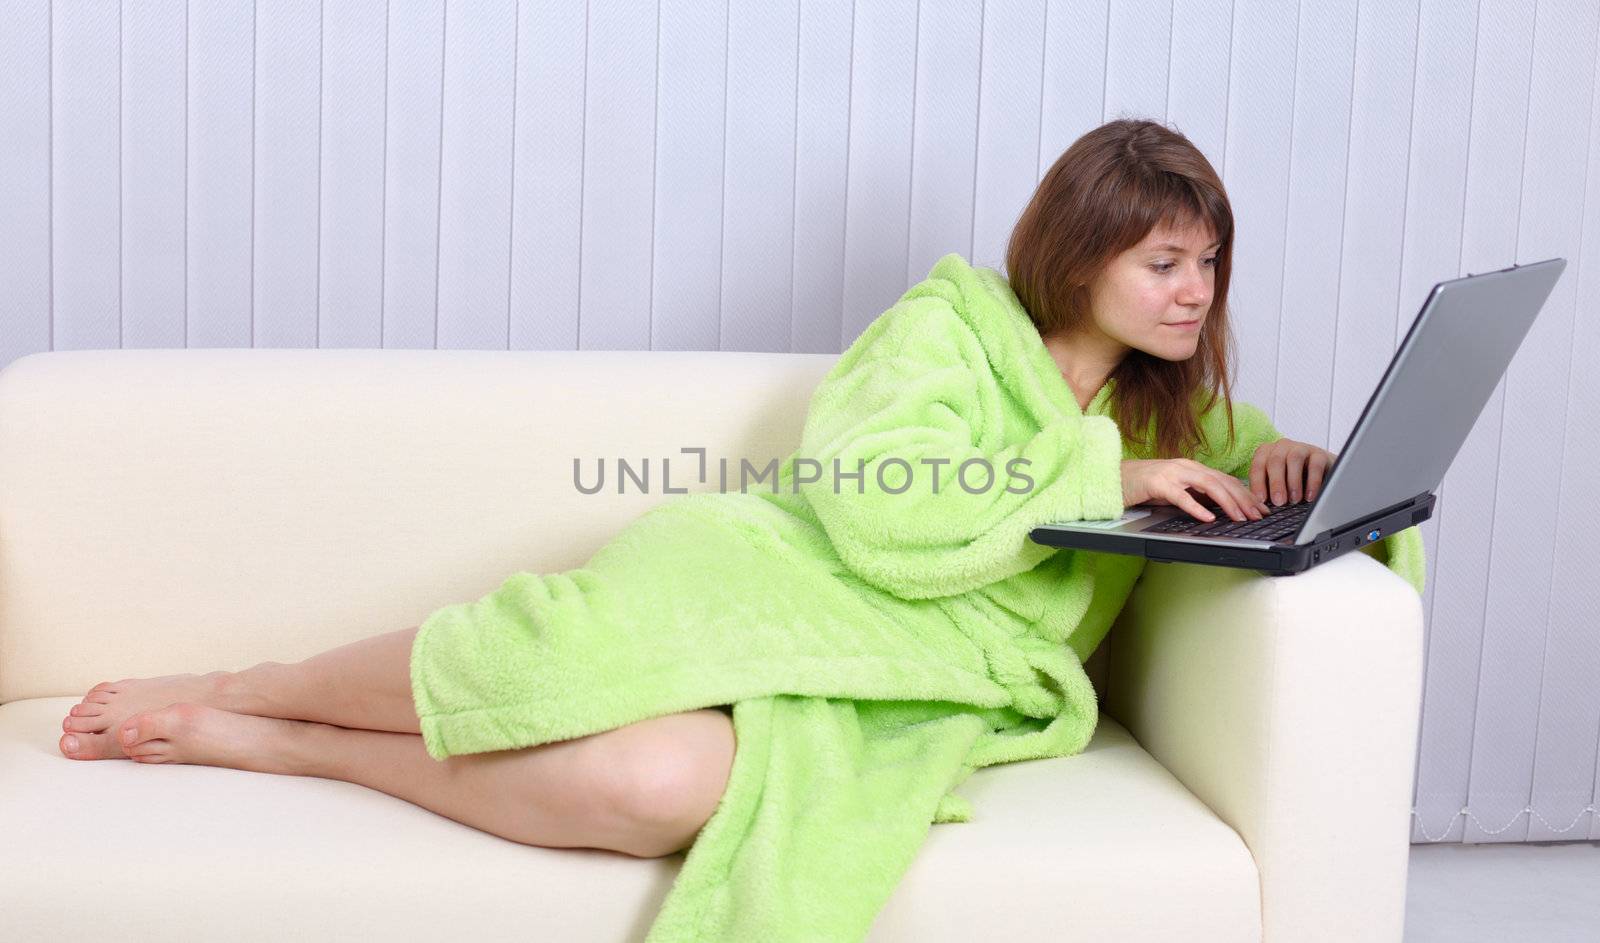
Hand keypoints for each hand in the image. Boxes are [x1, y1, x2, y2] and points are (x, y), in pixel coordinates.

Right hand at [1121, 458, 1271, 522]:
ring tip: (1240, 517)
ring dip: (1227, 502)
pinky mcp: (1157, 483)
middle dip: (1243, 499)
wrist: (1113, 478)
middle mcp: (1186, 467)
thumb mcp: (1175, 490)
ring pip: (1208, 485)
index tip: (1260, 509)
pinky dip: (1196, 507)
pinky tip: (1207, 518)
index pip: (1226, 480)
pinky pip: (1180, 496)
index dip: (1246, 494)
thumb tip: (1218, 509)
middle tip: (1258, 515)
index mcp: (1192, 468)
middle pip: (1222, 481)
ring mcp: (1172, 473)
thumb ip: (1195, 495)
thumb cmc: (1143, 486)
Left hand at [1250, 438, 1336, 505]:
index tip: (1261, 500)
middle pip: (1275, 461)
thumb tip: (1260, 506)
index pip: (1258, 465)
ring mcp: (1301, 448)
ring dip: (1293, 482)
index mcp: (1266, 452)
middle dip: (1276, 483)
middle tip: (1278, 502)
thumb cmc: (1291, 480)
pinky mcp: (1320, 454)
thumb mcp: (1275, 484)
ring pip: (1294, 459)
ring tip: (1294, 500)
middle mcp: (1282, 447)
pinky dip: (1312, 482)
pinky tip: (1309, 496)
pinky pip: (1315, 465)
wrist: (1320, 474)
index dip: (1258, 483)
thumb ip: (1266, 490)